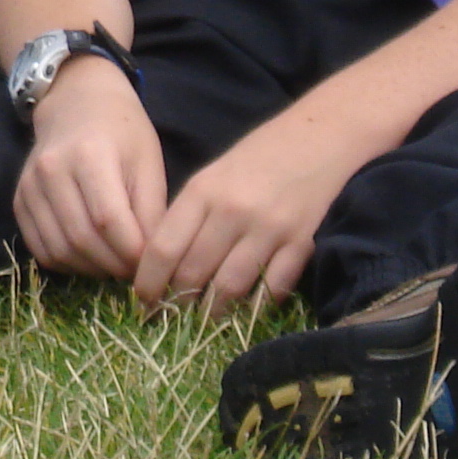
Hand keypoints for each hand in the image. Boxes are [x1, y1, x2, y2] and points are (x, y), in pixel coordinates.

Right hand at [11, 62, 165, 279]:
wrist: (75, 102)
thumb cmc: (122, 131)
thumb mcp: (148, 163)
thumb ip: (152, 212)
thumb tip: (152, 260)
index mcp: (88, 156)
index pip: (108, 220)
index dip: (133, 252)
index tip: (152, 262)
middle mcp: (50, 171)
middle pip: (81, 238)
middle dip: (115, 265)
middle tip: (137, 270)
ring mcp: (29, 186)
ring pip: (59, 249)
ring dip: (92, 269)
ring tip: (115, 264)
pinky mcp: (19, 200)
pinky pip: (39, 247)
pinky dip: (67, 263)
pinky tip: (89, 257)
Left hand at [133, 117, 372, 315]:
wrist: (315, 139)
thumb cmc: (254, 159)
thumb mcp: (209, 178)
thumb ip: (186, 216)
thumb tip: (159, 262)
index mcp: (202, 192)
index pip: (164, 248)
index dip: (148, 280)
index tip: (142, 299)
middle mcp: (232, 212)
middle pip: (194, 272)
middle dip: (177, 301)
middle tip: (170, 315)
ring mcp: (268, 229)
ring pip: (230, 286)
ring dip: (214, 309)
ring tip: (205, 318)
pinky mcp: (301, 242)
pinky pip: (274, 286)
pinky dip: (259, 303)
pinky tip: (249, 307)